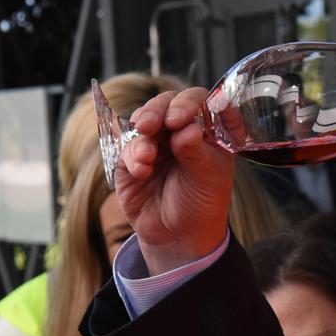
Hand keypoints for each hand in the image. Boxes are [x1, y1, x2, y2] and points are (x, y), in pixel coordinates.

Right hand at [116, 87, 233, 274]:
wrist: (179, 235)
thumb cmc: (202, 202)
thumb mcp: (208, 177)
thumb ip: (196, 151)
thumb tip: (188, 127)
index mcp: (207, 129)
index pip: (200, 101)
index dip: (191, 102)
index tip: (183, 117)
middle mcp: (180, 130)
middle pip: (167, 103)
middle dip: (158, 111)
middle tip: (153, 124)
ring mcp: (156, 142)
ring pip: (144, 120)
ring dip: (143, 134)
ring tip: (148, 156)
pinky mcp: (132, 159)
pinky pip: (127, 146)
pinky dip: (133, 155)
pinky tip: (142, 171)